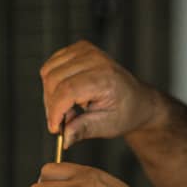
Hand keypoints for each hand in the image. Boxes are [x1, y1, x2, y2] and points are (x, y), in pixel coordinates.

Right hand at [39, 40, 164, 147]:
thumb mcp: (108, 126)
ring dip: (52, 95)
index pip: (67, 90)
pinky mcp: (78, 49)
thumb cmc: (126, 112)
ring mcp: (86, 51)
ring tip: (70, 108)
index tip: (55, 128)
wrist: (138, 99)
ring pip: (48, 73)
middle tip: (65, 121)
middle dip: (53, 106)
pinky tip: (68, 94)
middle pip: (54, 81)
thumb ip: (84, 130)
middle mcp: (95, 59)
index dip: (55, 111)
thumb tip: (65, 138)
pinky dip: (53, 83)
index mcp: (105, 78)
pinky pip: (51, 66)